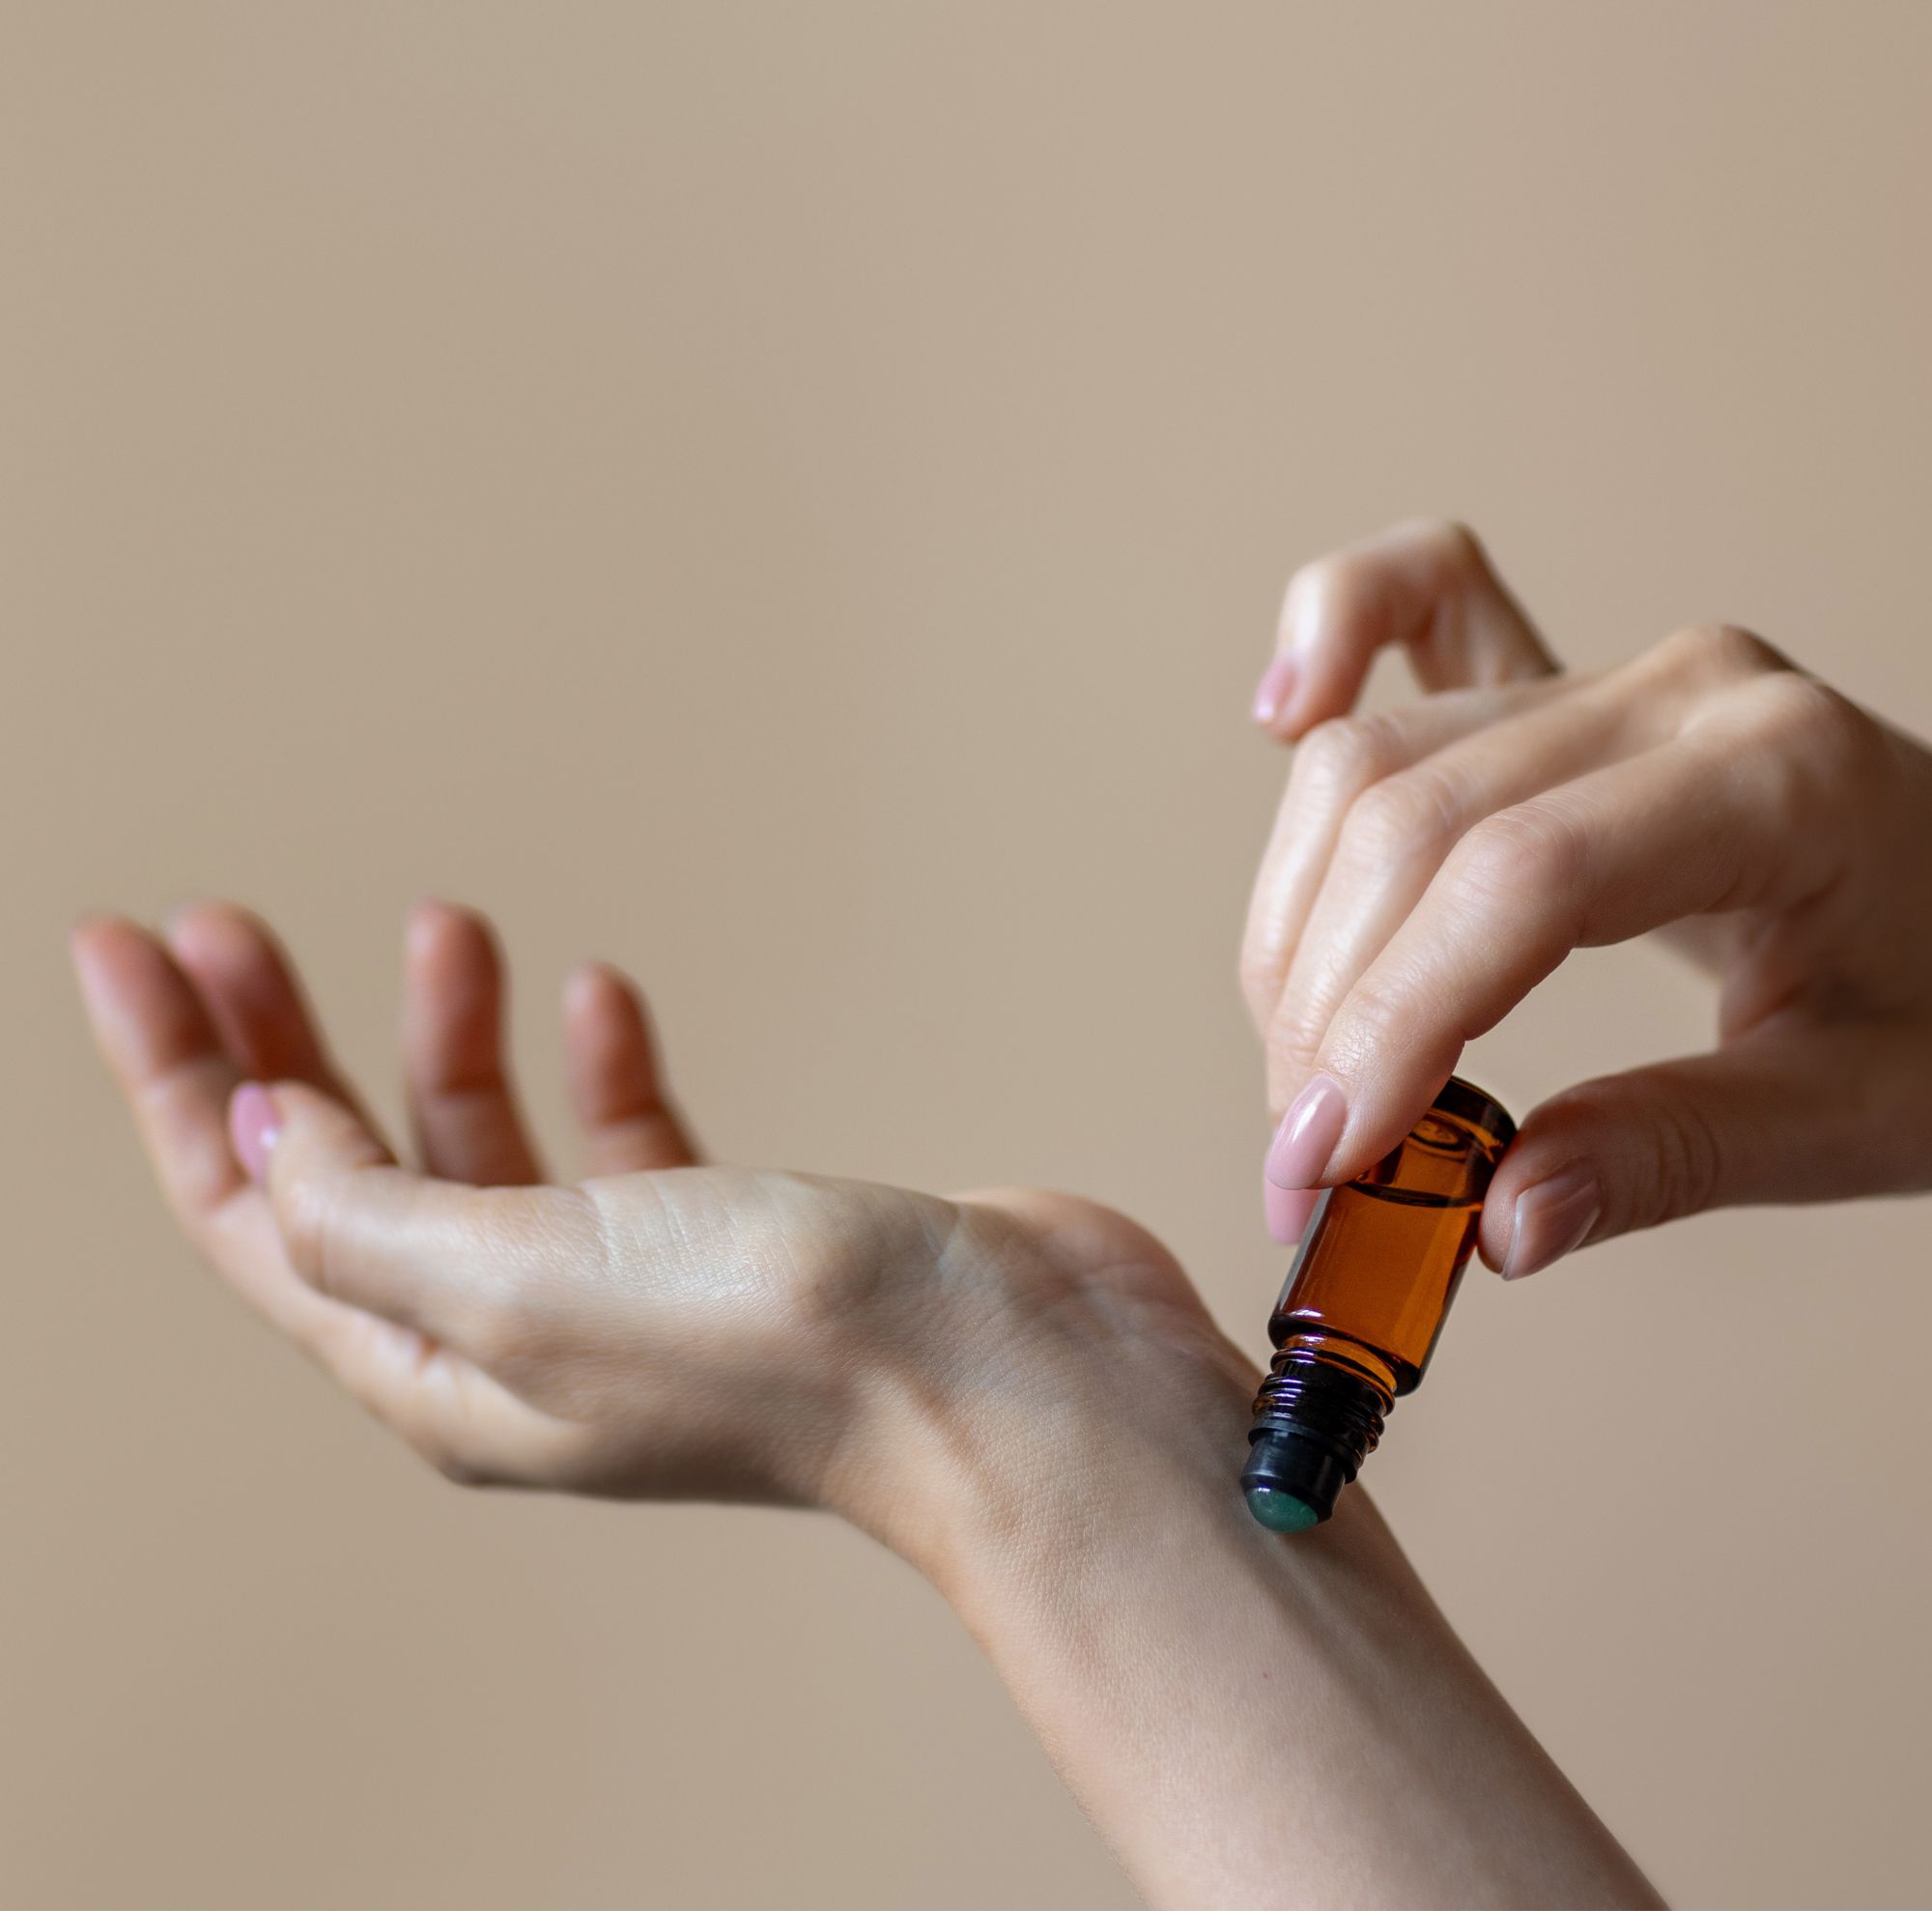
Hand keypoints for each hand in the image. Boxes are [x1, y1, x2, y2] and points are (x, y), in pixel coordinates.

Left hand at [71, 902, 1245, 1573]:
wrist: (1011, 1375)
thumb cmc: (788, 1347)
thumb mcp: (525, 1278)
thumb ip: (366, 1213)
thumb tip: (256, 1139)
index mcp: (440, 1368)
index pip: (252, 1213)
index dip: (175, 1077)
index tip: (127, 942)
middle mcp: (518, 1338)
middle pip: (346, 1172)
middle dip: (275, 1043)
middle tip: (225, 922)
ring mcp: (627, 1284)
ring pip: (484, 1143)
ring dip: (442, 1032)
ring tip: (438, 922)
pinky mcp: (730, 1233)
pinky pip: (623, 1137)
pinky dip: (592, 1060)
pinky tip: (592, 994)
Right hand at [1242, 518, 1931, 1277]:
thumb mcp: (1860, 1114)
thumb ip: (1673, 1157)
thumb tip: (1498, 1221)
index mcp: (1777, 777)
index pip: (1523, 880)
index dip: (1396, 1022)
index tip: (1328, 1160)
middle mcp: (1678, 692)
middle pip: (1417, 819)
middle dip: (1326, 1008)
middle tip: (1307, 1163)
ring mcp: (1614, 671)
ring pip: (1374, 758)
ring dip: (1297, 922)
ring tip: (1304, 1065)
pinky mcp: (1566, 679)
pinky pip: (1424, 601)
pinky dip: (1333, 634)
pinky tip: (1283, 709)